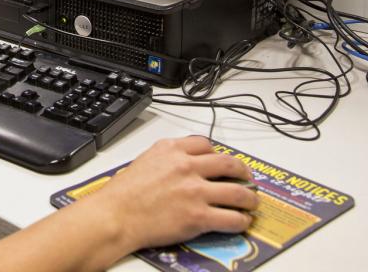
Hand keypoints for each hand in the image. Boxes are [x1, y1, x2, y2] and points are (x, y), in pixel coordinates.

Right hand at [79, 136, 259, 254]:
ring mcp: (195, 192)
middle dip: (243, 173)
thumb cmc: (123, 193)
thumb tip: (184, 164)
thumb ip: (167, 158)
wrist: (115, 216)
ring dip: (250, 199)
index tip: (221, 162)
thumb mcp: (145, 161)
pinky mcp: (199, 217)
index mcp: (172, 149)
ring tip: (251, 203)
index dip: (218, 155)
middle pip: (229, 164)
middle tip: (247, 180)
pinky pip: (232, 218)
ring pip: (238, 193)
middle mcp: (187, 166)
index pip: (206, 145)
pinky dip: (241, 221)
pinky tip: (241, 222)